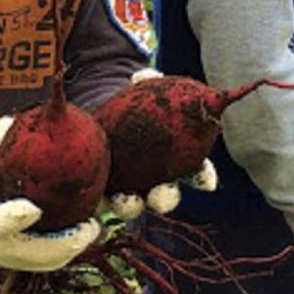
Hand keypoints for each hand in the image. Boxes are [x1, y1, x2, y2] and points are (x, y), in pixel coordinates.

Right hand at [0, 116, 99, 271]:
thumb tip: (13, 120)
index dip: (15, 218)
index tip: (33, 209)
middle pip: (32, 254)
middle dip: (63, 244)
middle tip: (89, 225)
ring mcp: (10, 260)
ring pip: (46, 262)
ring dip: (71, 248)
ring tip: (93, 227)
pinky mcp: (21, 265)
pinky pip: (48, 262)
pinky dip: (67, 250)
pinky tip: (85, 230)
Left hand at [102, 68, 219, 220]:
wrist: (99, 114)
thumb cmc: (130, 104)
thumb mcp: (139, 92)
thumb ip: (146, 84)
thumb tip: (144, 75)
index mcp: (174, 160)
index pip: (197, 174)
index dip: (202, 177)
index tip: (205, 181)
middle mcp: (154, 182)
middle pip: (164, 197)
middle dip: (164, 198)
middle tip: (159, 193)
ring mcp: (128, 190)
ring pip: (134, 205)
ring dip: (130, 206)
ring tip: (124, 200)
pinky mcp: (100, 193)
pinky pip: (101, 206)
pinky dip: (97, 217)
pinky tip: (88, 218)